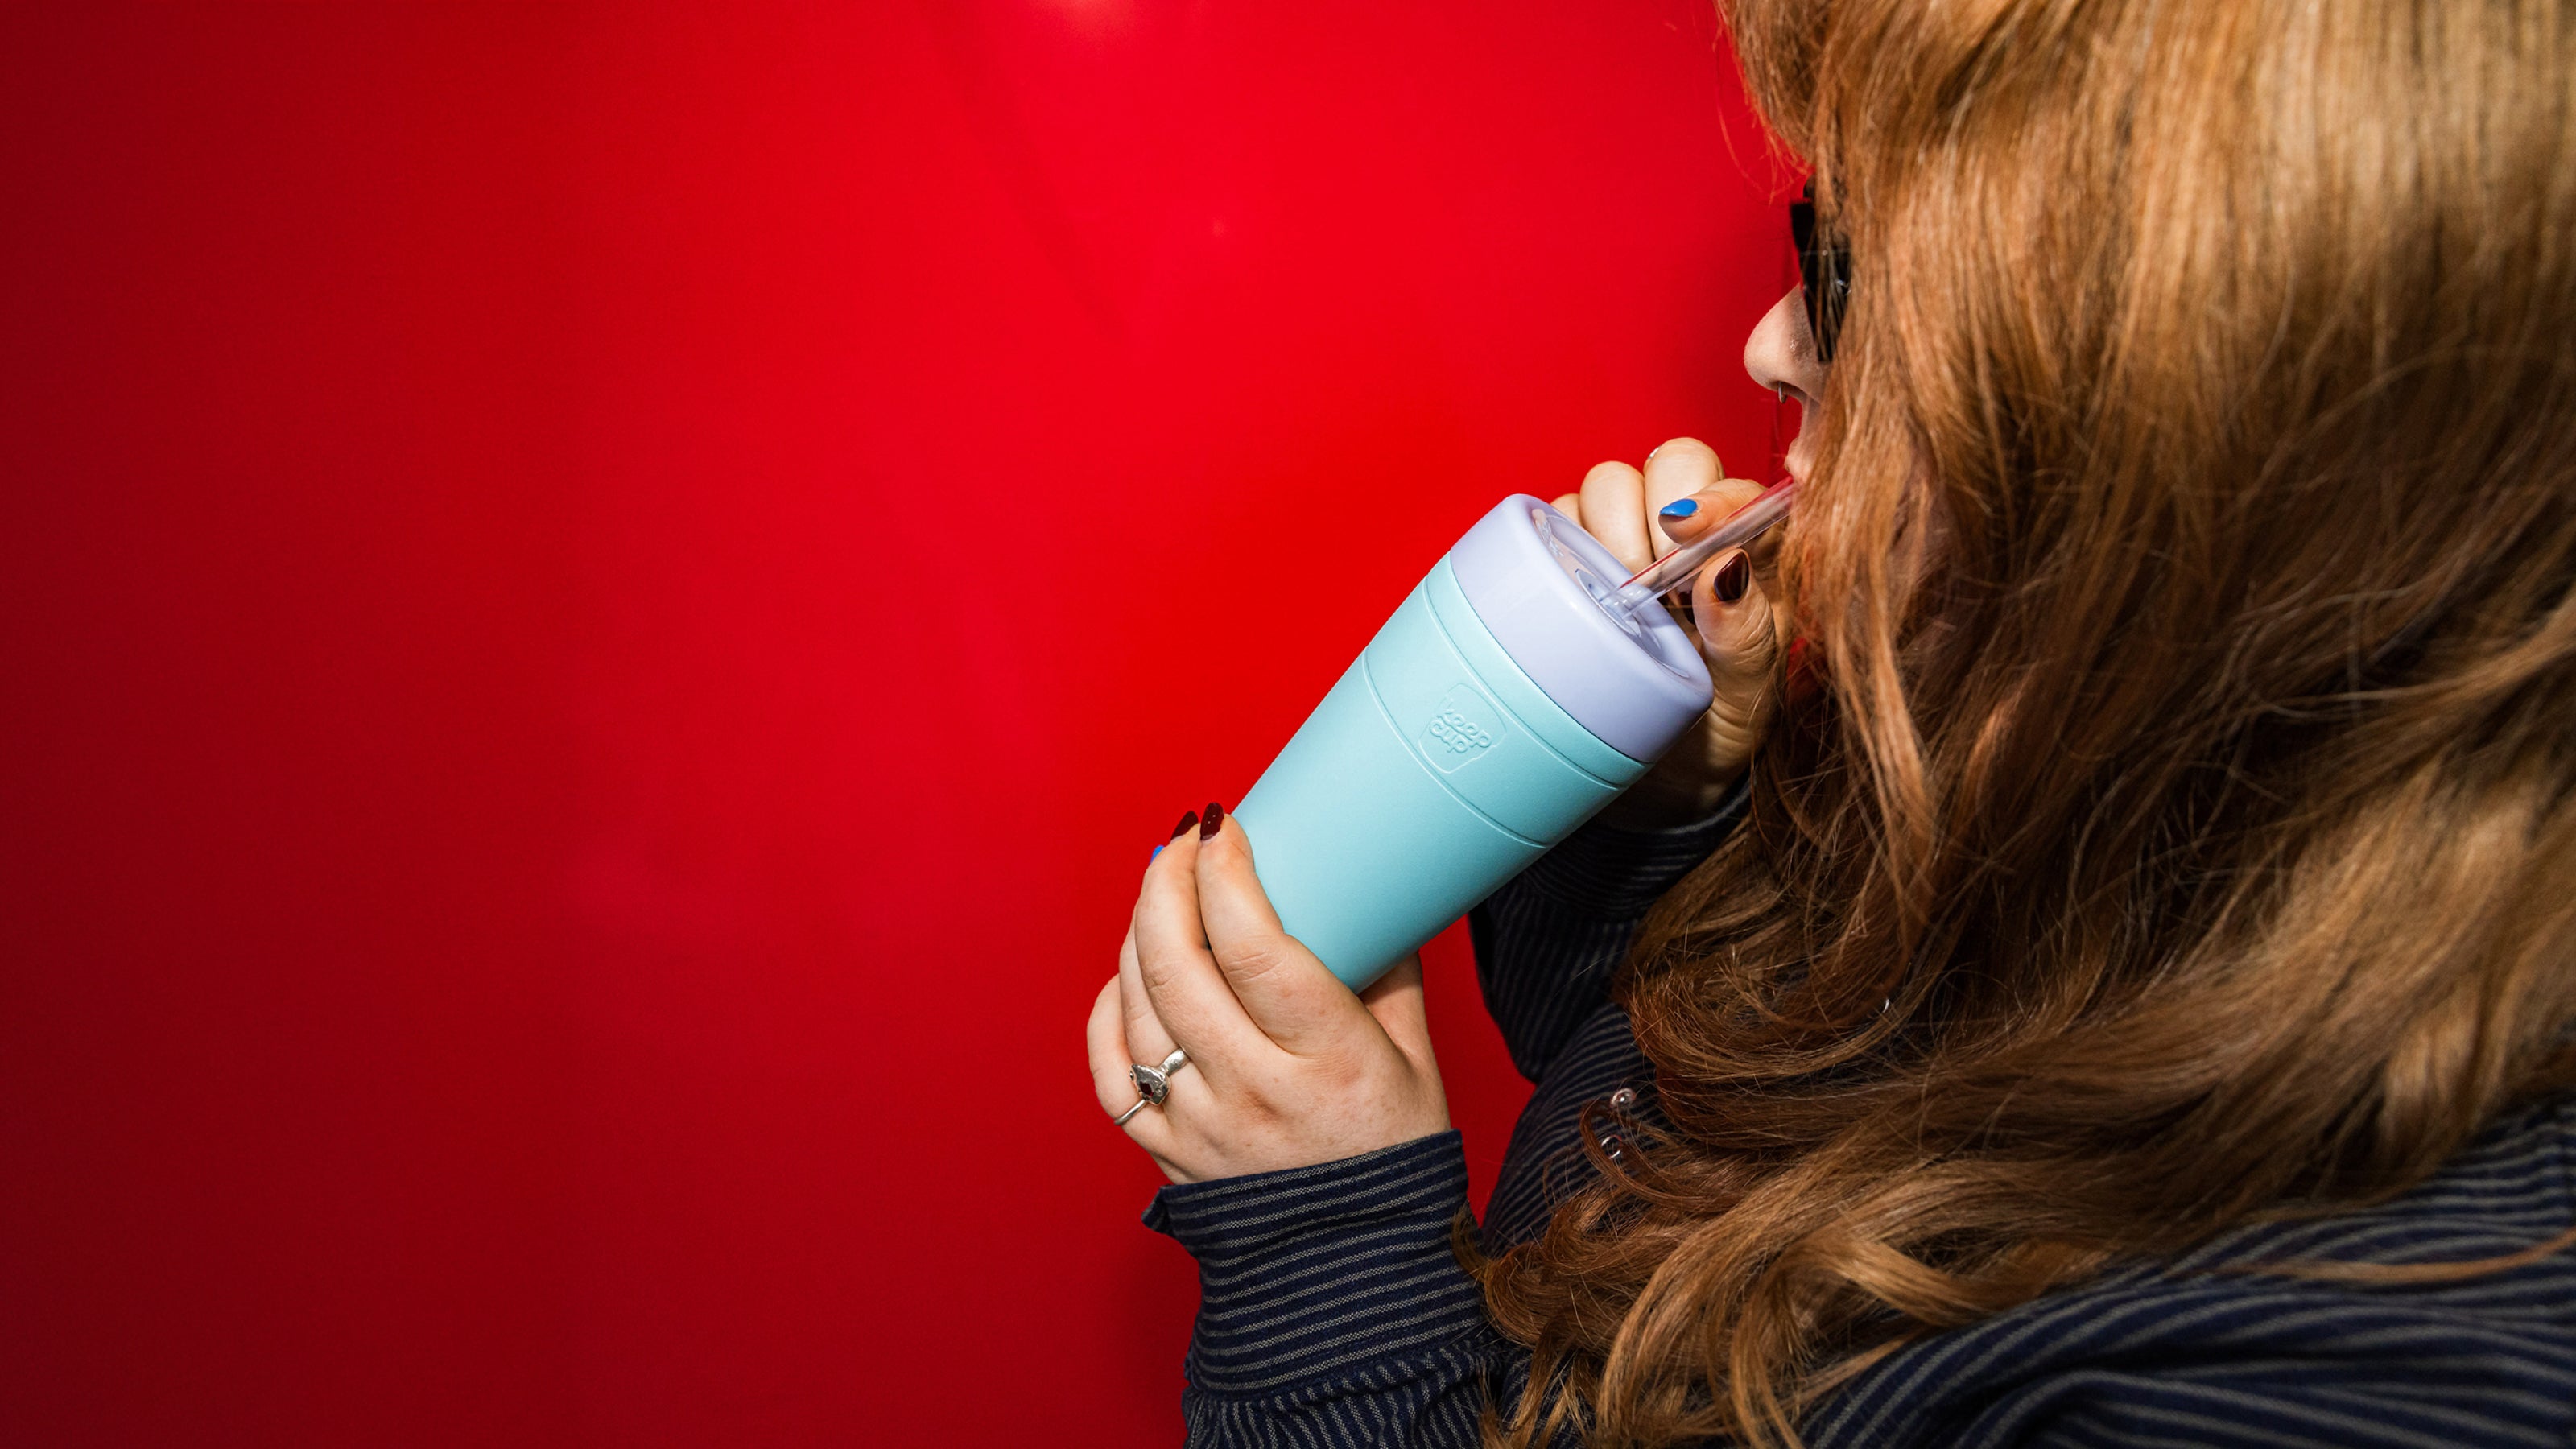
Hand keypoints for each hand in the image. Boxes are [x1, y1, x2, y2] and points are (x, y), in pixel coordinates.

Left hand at [1085, 810, 1449, 1183]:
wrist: (1354, 1268)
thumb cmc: (1392, 1154)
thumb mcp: (1415, 1058)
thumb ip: (1390, 972)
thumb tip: (1368, 895)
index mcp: (1330, 1062)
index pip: (1256, 949)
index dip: (1226, 875)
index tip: (1222, 826)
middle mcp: (1256, 1093)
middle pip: (1179, 967)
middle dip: (1167, 886)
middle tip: (1180, 845)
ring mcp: (1201, 1126)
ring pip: (1138, 1009)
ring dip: (1138, 936)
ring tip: (1161, 896)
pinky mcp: (1165, 1154)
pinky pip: (1110, 1072)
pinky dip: (1107, 1014)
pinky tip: (1126, 980)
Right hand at [1550, 438, 1783, 827]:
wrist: (1660, 776)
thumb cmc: (1719, 727)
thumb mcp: (1749, 694)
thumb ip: (1748, 632)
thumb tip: (1724, 567)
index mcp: (1754, 553)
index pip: (1739, 488)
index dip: (1712, 495)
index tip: (1683, 530)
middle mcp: (1692, 535)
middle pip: (1671, 464)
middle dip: (1650, 512)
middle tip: (1648, 587)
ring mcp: (1629, 541)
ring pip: (1607, 484)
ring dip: (1603, 531)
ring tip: (1614, 602)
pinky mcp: (1574, 556)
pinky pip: (1554, 520)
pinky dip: (1558, 548)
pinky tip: (1576, 598)